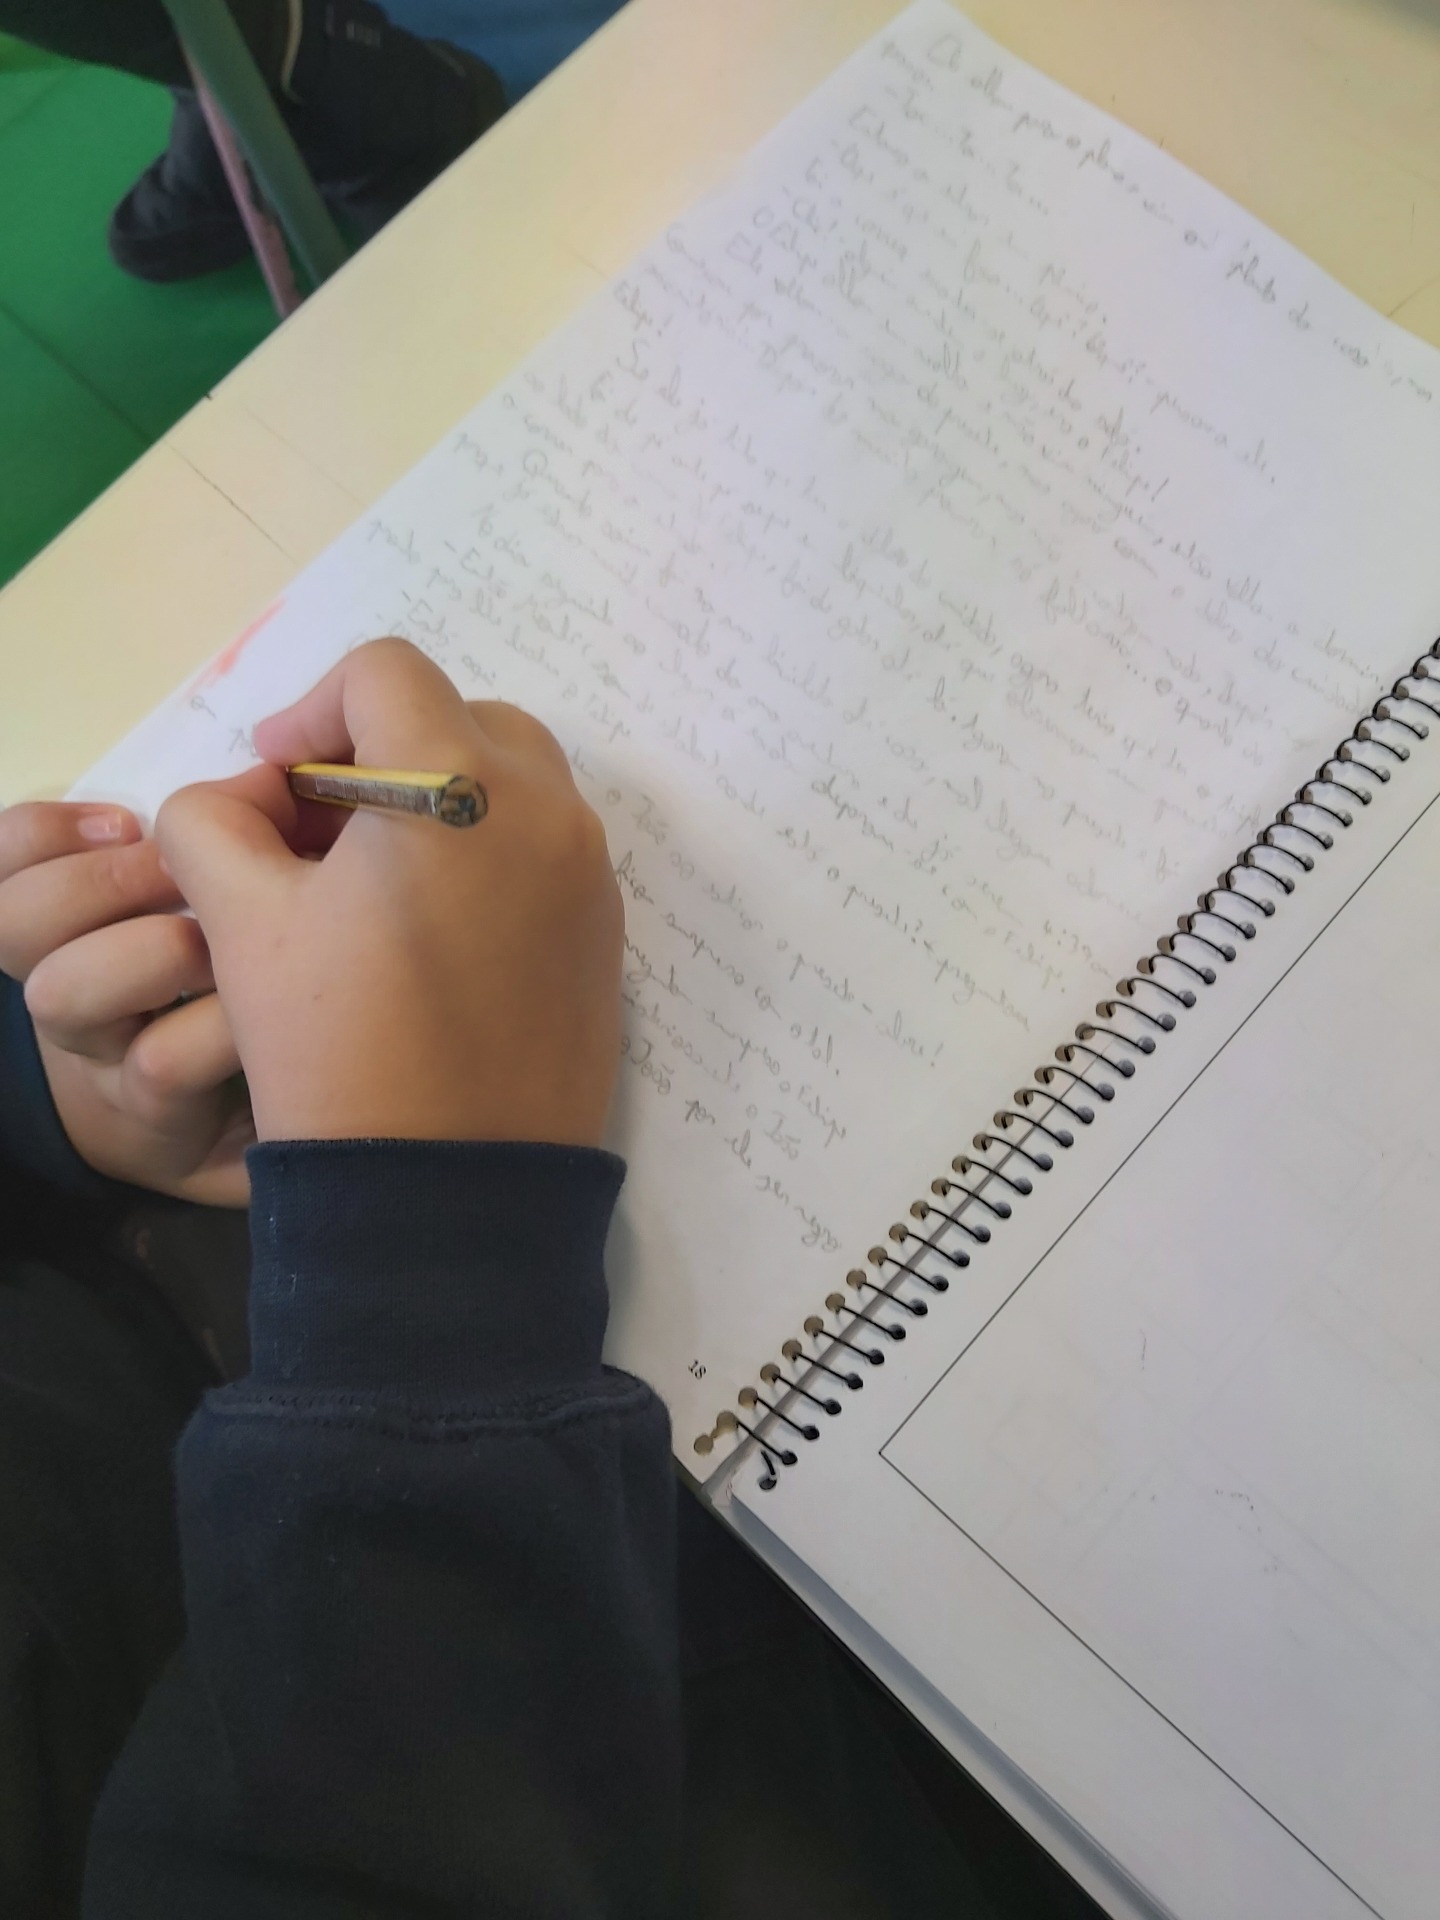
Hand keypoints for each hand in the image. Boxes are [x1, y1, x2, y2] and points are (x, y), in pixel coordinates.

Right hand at [0, 803, 253, 1205]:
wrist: (255, 1126)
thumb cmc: (240, 997)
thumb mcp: (230, 912)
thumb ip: (224, 845)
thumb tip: (268, 781)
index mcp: (75, 923)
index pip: (9, 858)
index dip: (44, 831)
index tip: (125, 821)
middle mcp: (69, 987)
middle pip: (16, 922)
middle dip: (103, 881)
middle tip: (192, 874)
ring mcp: (102, 1057)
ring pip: (64, 993)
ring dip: (154, 950)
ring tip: (231, 947)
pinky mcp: (155, 1116)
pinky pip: (161, 1062)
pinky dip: (218, 1028)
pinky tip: (269, 1019)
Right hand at [157, 639, 623, 1146]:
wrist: (455, 1199)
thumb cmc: (342, 1056)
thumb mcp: (242, 929)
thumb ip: (214, 826)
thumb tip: (238, 799)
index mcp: (461, 784)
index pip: (384, 673)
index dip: (311, 709)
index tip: (276, 784)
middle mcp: (550, 809)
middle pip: (458, 715)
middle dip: (380, 749)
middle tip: (318, 830)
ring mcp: (592, 874)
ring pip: (512, 780)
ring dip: (438, 799)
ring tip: (371, 884)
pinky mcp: (608, 935)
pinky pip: (545, 851)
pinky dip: (487, 856)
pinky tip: (431, 936)